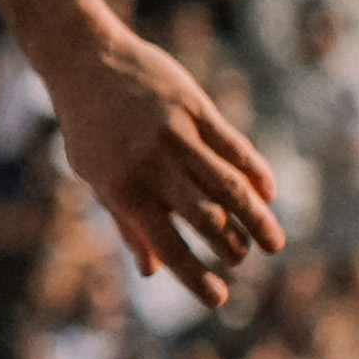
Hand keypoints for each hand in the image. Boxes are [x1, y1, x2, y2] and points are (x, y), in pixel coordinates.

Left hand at [40, 13, 285, 308]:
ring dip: (256, 219)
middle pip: (206, 217)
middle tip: (244, 258)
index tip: (218, 299)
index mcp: (121, 187)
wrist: (86, 60)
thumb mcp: (94, 175)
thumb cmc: (87, 125)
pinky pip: (235, 147)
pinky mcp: (197, 108)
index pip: (166, 242)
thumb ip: (126, 220)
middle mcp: (151, 164)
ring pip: (229, 186)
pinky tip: (268, 194)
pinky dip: (256, 174)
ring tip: (273, 242)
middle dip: (231, 246)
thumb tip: (152, 270)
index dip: (194, 275)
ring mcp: (177, 134)